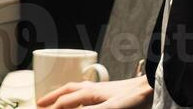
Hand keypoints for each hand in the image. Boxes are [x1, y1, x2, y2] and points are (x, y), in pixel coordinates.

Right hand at [37, 76, 152, 108]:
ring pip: (76, 90)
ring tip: (57, 100)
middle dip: (52, 98)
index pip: (65, 103)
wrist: (153, 88)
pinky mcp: (110, 92)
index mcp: (90, 93)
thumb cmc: (134, 99)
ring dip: (64, 95)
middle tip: (40, 104)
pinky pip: (86, 92)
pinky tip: (82, 101)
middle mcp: (93, 89)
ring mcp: (101, 89)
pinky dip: (78, 96)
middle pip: (67, 91)